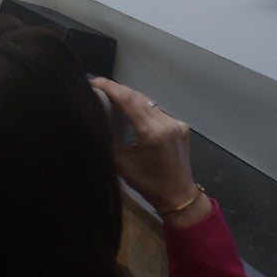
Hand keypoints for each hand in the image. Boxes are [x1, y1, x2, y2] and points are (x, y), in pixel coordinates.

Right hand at [90, 78, 209, 227]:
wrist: (178, 196)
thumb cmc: (148, 184)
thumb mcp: (121, 165)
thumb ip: (108, 141)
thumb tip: (94, 125)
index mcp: (150, 133)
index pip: (127, 100)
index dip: (109, 87)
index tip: (94, 81)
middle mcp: (166, 123)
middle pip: (138, 97)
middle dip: (118, 90)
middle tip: (100, 89)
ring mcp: (176, 123)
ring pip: (149, 102)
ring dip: (132, 99)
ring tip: (115, 99)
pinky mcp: (182, 126)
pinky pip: (158, 112)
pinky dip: (145, 110)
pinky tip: (135, 114)